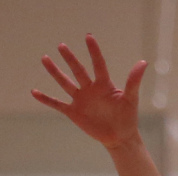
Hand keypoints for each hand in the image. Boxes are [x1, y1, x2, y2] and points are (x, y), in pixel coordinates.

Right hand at [32, 35, 146, 149]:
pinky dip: (46, 99)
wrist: (119, 137)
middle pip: (78, 71)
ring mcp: (81, 100)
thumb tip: (143, 63)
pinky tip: (34, 92)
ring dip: (55, 72)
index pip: (98, 64)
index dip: (94, 51)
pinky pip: (57, 104)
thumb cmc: (127, 117)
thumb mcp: (131, 98)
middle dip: (70, 59)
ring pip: (65, 83)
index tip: (88, 37)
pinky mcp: (74, 112)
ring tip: (45, 59)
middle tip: (61, 46)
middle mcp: (90, 88)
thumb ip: (133, 81)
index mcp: (104, 84)